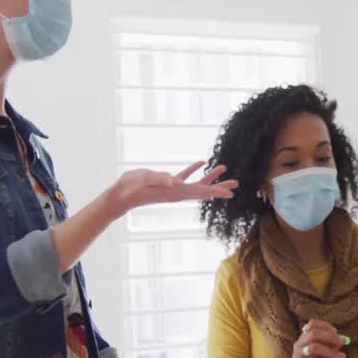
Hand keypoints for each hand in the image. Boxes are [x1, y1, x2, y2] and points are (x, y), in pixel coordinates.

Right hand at [109, 162, 236, 215]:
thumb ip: (159, 179)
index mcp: (176, 192)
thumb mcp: (145, 180)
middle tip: (236, 184)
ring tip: (223, 169)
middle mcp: (178, 192)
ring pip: (197, 183)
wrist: (121, 194)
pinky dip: (194, 170)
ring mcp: (173, 188)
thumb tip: (173, 179)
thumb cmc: (132, 187)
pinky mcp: (167, 182)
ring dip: (210, 177)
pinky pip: (185, 176)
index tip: (231, 193)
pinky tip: (201, 163)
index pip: (200, 192)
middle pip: (204, 190)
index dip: (216, 192)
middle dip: (220, 187)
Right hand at [290, 320, 347, 357]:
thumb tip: (343, 338)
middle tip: (344, 341)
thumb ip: (332, 346)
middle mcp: (299, 344)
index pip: (312, 324)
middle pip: (313, 334)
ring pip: (314, 347)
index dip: (325, 326)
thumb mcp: (327, 355)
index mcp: (304, 339)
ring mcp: (297, 355)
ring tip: (342, 357)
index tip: (337, 332)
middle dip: (330, 337)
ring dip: (331, 351)